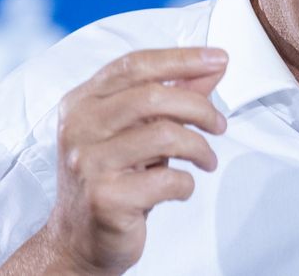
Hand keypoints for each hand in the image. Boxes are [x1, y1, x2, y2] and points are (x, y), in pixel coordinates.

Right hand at [2, 47, 228, 275]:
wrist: (79, 239)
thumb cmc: (111, 178)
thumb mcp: (136, 131)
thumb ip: (171, 95)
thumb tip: (213, 66)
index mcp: (82, 102)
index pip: (134, 65)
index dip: (181, 59)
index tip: (218, 59)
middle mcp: (79, 127)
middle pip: (153, 97)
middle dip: (199, 107)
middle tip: (219, 124)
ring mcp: (88, 163)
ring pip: (165, 136)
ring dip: (199, 148)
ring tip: (206, 160)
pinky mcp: (105, 198)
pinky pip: (167, 181)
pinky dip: (186, 183)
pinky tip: (180, 188)